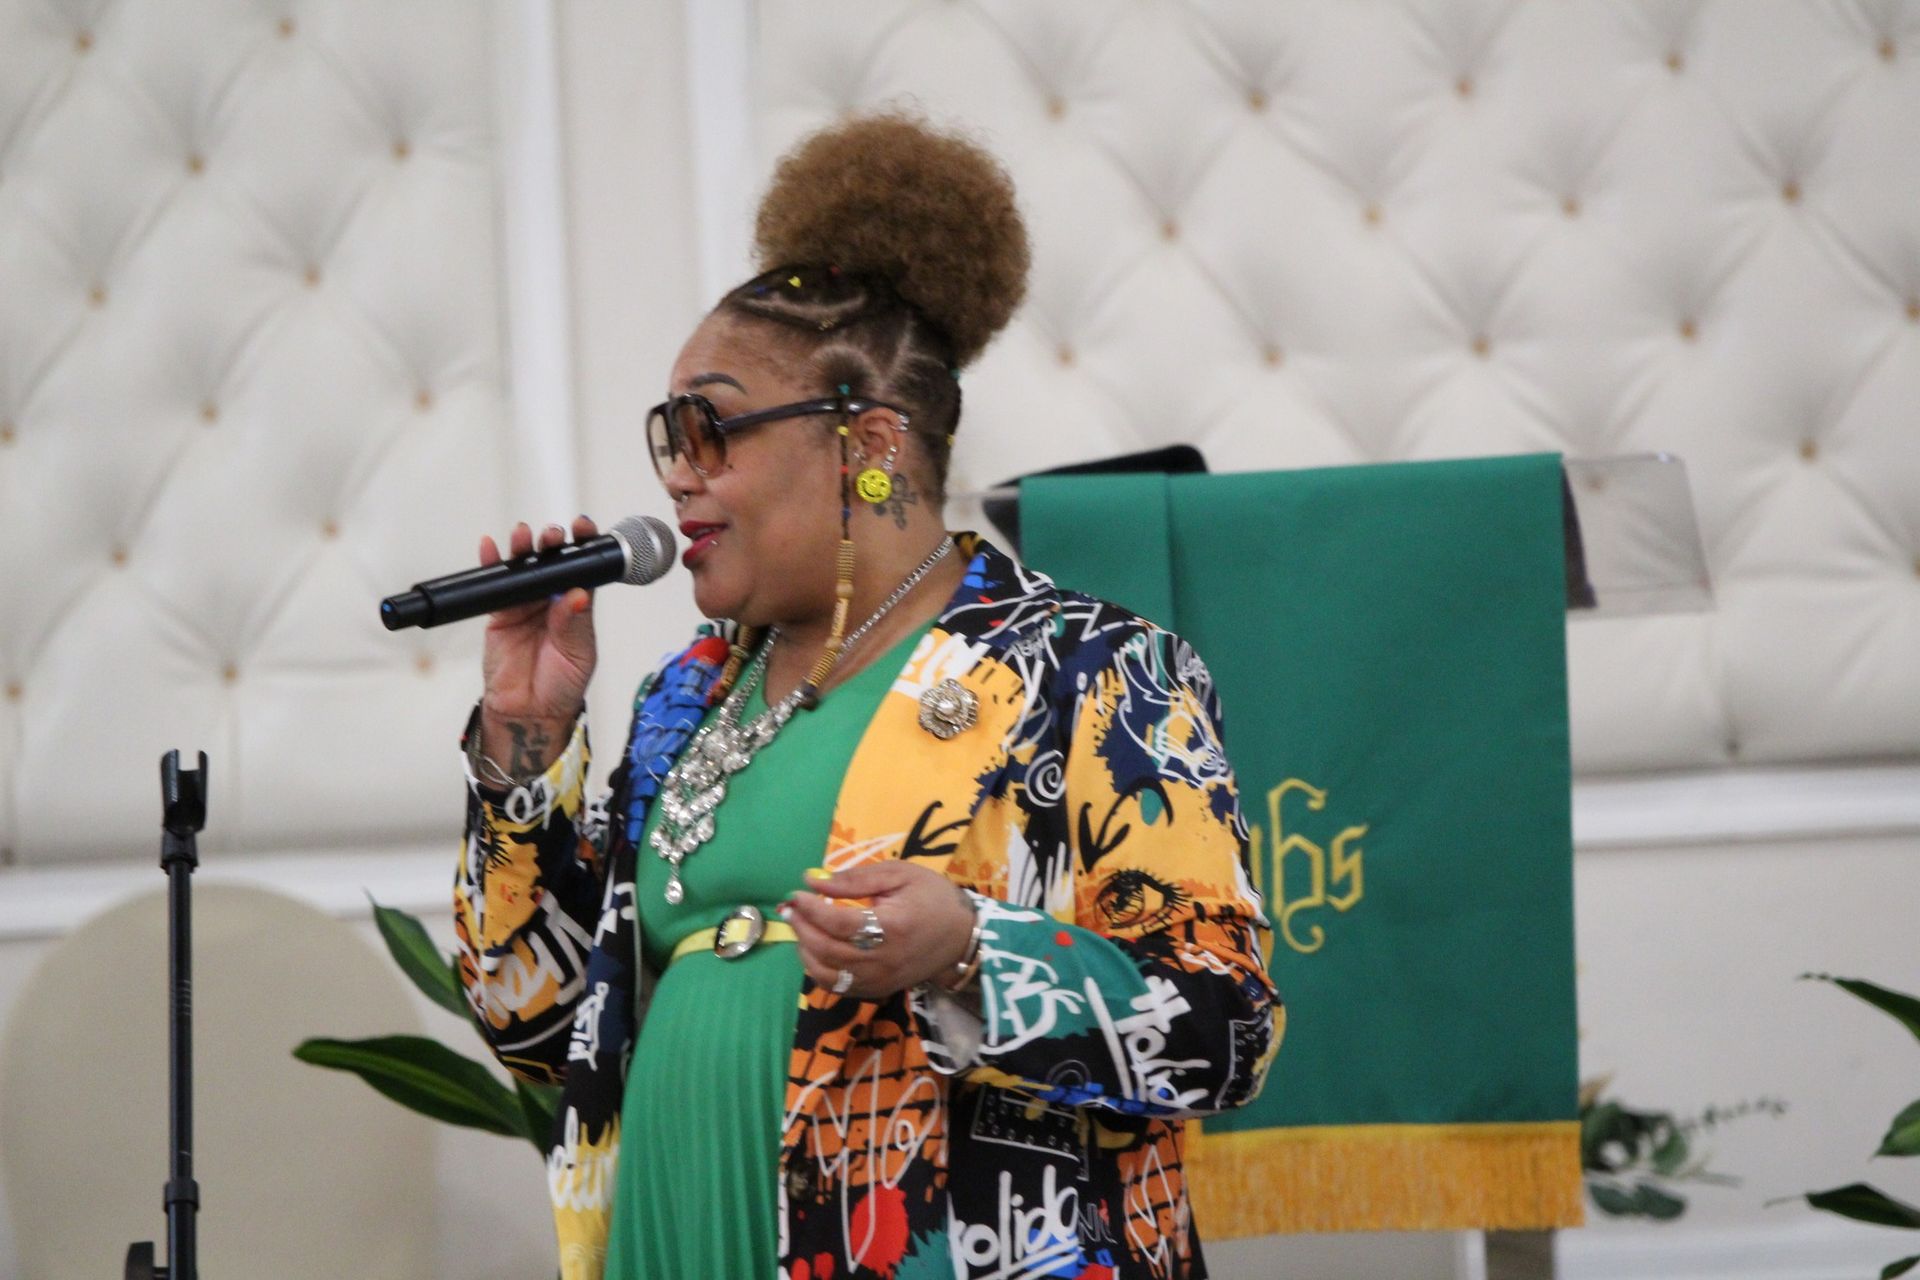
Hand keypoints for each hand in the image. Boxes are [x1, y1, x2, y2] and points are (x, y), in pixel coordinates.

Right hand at [477, 517, 598, 775]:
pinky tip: (490, 548)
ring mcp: (525, 605)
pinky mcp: (500, 614)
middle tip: (552, 535)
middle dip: (552, 544)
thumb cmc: (562, 686)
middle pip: (551, 563)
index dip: (584, 548)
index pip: (582, 570)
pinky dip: (492, 565)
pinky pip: (496, 586)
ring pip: (524, 569)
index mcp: (578, 606)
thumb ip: (574, 625)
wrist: (530, 713)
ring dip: (523, 549)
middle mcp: (552, 601)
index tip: (585, 529)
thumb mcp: (577, 655)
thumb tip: (577, 595)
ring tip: (523, 535)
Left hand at [782, 862, 976, 999]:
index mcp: (892, 927)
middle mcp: (884, 960)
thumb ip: (856, 879)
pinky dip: (819, 970)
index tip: (797, 893)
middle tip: (791, 908)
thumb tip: (813, 880)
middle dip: (801, 928)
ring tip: (801, 927)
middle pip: (827, 950)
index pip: (838, 923)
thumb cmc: (933, 898)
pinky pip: (837, 988)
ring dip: (805, 951)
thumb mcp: (900, 875)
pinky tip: (816, 949)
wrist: (962, 937)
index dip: (811, 908)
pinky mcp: (878, 991)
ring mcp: (880, 981)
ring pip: (826, 975)